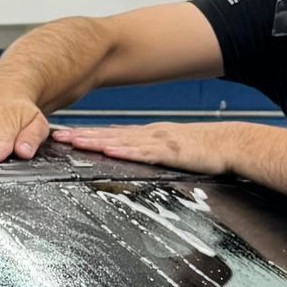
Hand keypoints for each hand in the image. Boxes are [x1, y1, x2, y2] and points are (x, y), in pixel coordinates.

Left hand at [51, 119, 240, 176]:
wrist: (228, 144)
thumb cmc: (200, 149)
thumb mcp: (166, 147)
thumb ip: (144, 148)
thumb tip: (120, 149)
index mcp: (145, 135)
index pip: (109, 134)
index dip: (85, 134)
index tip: (63, 135)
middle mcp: (147, 135)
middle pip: (108, 136)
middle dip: (82, 136)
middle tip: (57, 137)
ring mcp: (158, 142)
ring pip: (121, 141)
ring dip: (97, 142)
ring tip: (75, 142)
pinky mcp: (170, 152)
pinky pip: (144, 152)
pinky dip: (126, 151)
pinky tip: (110, 151)